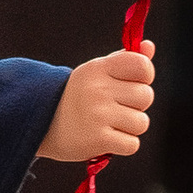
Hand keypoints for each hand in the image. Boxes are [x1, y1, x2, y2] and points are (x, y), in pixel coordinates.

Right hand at [41, 46, 155, 165]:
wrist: (43, 123)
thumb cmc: (78, 96)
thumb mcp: (96, 72)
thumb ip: (124, 60)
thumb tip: (149, 46)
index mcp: (98, 68)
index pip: (142, 65)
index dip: (145, 76)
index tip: (133, 83)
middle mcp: (98, 89)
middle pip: (146, 96)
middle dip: (136, 105)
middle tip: (115, 107)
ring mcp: (97, 114)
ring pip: (141, 123)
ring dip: (130, 128)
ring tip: (110, 124)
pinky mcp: (98, 139)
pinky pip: (132, 144)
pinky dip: (123, 145)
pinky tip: (107, 138)